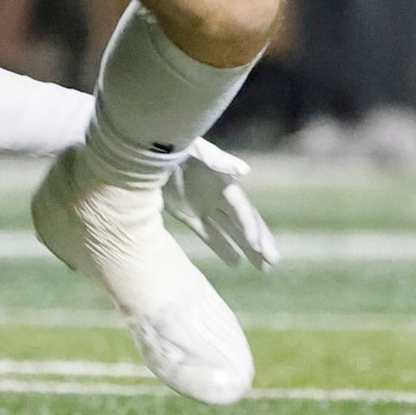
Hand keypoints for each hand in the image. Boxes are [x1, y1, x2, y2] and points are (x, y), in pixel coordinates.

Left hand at [164, 140, 278, 269]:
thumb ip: (218, 160)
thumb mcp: (194, 150)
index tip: (258, 246)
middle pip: (243, 221)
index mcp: (221, 181)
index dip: (250, 225)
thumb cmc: (171, 145)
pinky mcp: (186, 213)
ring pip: (230, 230)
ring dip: (247, 247)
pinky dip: (222, 247)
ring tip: (265, 269)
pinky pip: (208, 233)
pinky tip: (237, 264)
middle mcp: (216, 195)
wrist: (141, 151)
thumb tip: (244, 170)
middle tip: (274, 262)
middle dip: (259, 240)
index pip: (241, 207)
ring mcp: (202, 205)